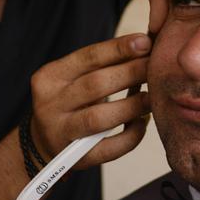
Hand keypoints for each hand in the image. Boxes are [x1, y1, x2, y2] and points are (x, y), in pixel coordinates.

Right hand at [28, 34, 150, 169]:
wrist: (43, 140)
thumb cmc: (70, 100)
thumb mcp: (74, 77)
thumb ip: (103, 63)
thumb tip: (144, 44)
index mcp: (50, 77)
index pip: (87, 57)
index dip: (119, 49)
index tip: (145, 42)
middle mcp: (50, 104)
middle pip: (95, 85)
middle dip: (131, 73)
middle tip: (155, 66)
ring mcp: (60, 133)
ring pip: (100, 118)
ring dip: (132, 105)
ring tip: (152, 96)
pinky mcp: (76, 158)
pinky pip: (109, 148)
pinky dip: (131, 135)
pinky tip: (143, 122)